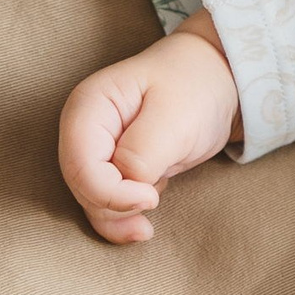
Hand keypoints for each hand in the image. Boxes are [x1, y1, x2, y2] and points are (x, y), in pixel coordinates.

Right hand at [58, 16, 241, 244]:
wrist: (214, 79)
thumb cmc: (194, 87)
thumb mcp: (175, 116)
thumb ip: (143, 154)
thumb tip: (126, 186)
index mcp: (89, 107)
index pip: (81, 167)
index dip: (111, 193)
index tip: (150, 198)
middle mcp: (83, 130)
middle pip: (82, 188)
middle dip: (117, 206)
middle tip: (156, 199)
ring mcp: (95, 149)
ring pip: (91, 201)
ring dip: (122, 213)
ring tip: (158, 196)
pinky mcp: (111, 167)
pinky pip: (106, 203)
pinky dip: (125, 215)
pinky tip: (149, 210)